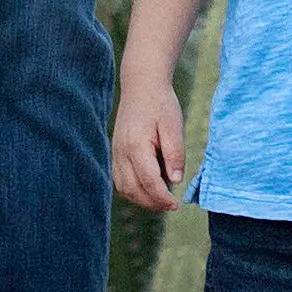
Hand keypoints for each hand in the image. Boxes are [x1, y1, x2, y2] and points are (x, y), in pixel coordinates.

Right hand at [111, 80, 184, 210]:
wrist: (141, 85)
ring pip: (123, 188)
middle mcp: (121, 151)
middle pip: (133, 189)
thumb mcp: (173, 124)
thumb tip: (175, 180)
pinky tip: (149, 190)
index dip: (162, 197)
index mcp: (136, 145)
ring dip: (141, 199)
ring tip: (161, 201)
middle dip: (152, 203)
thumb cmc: (160, 103)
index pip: (148, 181)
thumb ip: (175, 153)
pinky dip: (133, 190)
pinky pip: (120, 180)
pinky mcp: (116, 152)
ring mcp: (116, 152)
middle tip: (171, 206)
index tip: (176, 205)